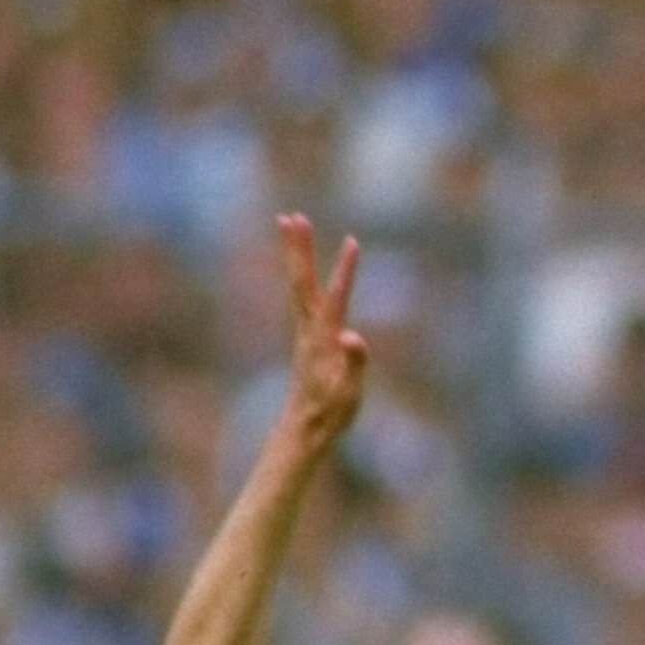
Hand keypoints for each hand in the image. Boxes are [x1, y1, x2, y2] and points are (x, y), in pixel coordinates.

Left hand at [273, 212, 368, 455]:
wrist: (304, 428)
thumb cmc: (331, 413)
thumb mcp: (349, 392)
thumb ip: (354, 363)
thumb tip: (353, 335)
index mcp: (323, 339)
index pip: (336, 298)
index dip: (345, 271)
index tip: (352, 242)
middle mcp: (310, 329)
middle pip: (302, 281)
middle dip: (299, 249)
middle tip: (292, 216)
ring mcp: (306, 331)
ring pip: (299, 284)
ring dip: (295, 253)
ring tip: (291, 224)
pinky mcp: (306, 336)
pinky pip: (303, 295)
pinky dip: (302, 273)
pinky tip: (302, 266)